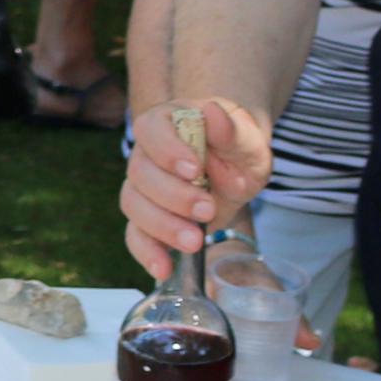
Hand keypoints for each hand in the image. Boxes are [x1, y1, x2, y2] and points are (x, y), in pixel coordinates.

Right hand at [120, 100, 271, 279]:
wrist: (237, 167)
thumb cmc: (237, 146)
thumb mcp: (246, 138)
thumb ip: (231, 130)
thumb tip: (212, 113)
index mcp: (167, 123)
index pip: (151, 129)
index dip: (166, 149)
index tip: (194, 168)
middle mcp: (147, 153)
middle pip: (140, 173)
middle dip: (173, 196)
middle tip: (207, 209)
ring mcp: (144, 188)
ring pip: (134, 205)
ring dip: (162, 226)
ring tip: (195, 242)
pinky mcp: (148, 219)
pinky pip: (135, 235)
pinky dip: (147, 253)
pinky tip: (165, 267)